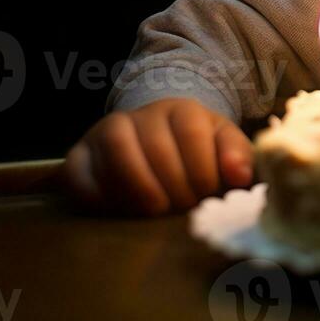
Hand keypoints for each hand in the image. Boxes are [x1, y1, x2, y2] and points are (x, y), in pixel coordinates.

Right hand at [63, 98, 253, 214]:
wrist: (154, 144)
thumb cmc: (195, 153)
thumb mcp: (222, 148)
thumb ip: (237, 157)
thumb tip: (241, 176)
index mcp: (181, 110)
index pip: (192, 132)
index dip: (202, 168)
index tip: (209, 194)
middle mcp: (141, 115)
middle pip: (156, 143)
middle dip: (175, 182)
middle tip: (183, 207)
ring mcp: (106, 132)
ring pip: (117, 147)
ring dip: (139, 184)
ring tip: (155, 209)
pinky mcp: (79, 156)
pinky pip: (78, 170)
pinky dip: (96, 194)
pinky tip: (119, 210)